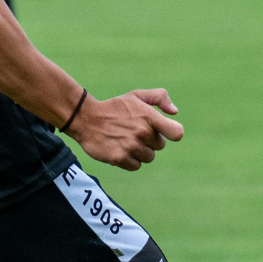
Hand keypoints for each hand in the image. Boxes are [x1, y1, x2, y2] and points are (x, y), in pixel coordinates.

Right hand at [67, 88, 181, 170]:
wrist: (87, 119)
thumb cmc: (115, 108)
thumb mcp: (136, 95)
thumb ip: (159, 98)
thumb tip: (174, 112)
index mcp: (149, 117)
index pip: (176, 133)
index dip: (172, 133)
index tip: (165, 131)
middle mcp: (142, 133)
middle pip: (159, 146)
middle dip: (150, 141)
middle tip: (134, 132)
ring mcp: (131, 147)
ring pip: (148, 157)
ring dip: (140, 151)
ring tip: (127, 140)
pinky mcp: (120, 159)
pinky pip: (136, 166)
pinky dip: (130, 160)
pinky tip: (120, 149)